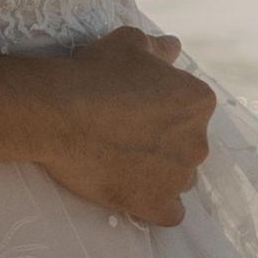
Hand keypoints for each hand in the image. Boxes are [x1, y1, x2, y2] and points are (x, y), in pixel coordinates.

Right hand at [20, 26, 215, 227]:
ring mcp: (180, 176)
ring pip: (179, 179)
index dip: (163, 111)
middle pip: (187, 146)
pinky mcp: (158, 205)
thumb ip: (159, 47)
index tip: (135, 111)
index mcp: (198, 101)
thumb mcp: (130, 43)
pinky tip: (134, 194)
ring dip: (159, 174)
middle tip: (125, 137)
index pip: (190, 111)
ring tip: (123, 164)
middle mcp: (199, 140)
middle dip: (163, 144)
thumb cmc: (94, 73)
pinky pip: (170, 214)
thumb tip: (174, 46)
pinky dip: (155, 206)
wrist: (58, 114)